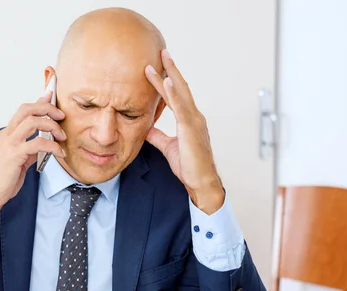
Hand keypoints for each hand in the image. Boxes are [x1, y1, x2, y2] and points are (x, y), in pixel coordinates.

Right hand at [0, 91, 66, 227]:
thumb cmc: (1, 181)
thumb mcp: (17, 161)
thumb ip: (28, 150)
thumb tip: (42, 144)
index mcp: (6, 135)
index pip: (23, 112)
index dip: (39, 101)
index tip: (51, 94)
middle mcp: (6, 135)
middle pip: (26, 109)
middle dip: (47, 108)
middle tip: (61, 116)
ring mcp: (9, 144)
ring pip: (31, 122)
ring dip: (51, 126)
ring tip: (62, 136)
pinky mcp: (13, 156)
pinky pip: (37, 144)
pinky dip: (52, 147)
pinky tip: (60, 153)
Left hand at [145, 50, 224, 213]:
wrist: (201, 182)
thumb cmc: (189, 167)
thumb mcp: (168, 148)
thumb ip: (158, 136)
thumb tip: (146, 128)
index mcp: (189, 120)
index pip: (176, 96)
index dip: (167, 81)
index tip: (158, 67)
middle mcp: (194, 116)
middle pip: (181, 88)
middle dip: (171, 69)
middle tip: (162, 52)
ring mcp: (194, 121)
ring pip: (181, 93)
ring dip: (170, 75)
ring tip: (161, 59)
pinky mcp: (191, 129)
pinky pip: (182, 107)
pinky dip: (174, 93)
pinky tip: (168, 81)